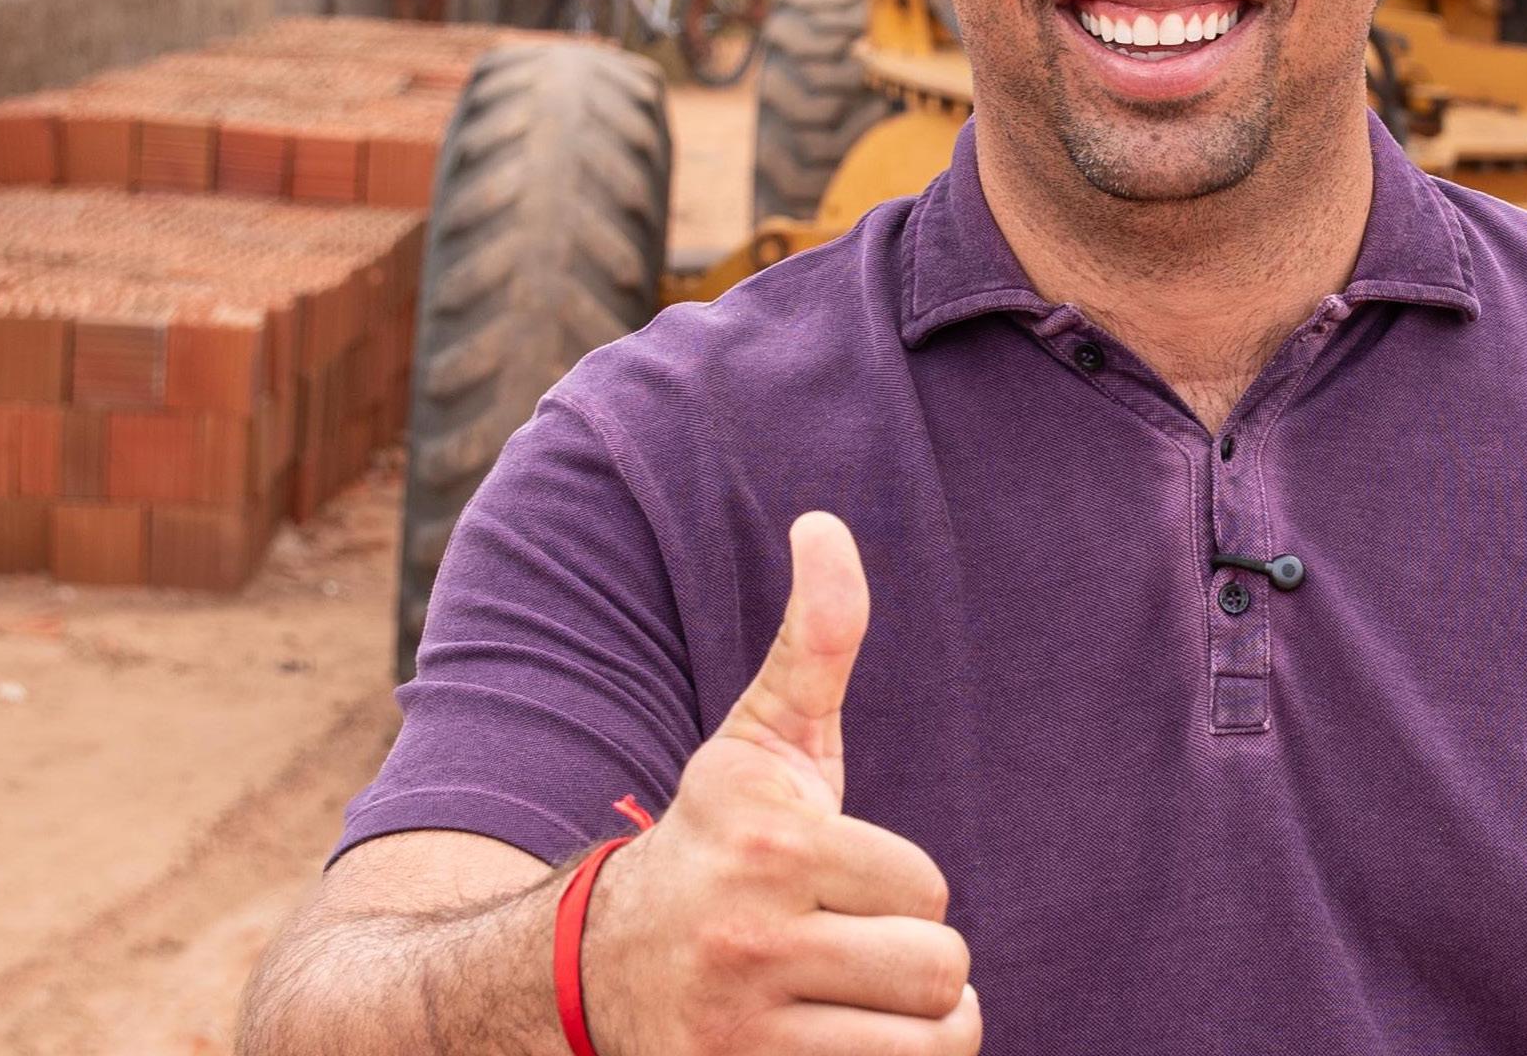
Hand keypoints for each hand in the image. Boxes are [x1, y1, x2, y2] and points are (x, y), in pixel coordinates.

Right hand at [583, 513, 978, 1054]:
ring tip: (857, 1003)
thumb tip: (824, 523)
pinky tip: (834, 1043)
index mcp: (767, 842)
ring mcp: (737, 1030)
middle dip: (915, 964)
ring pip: (927, 1045)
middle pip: (939, 971)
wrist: (587, 965)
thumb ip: (815, 640)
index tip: (839, 882)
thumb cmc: (712, 843)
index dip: (901, 889)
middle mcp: (746, 937)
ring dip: (911, 1030)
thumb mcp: (758, 743)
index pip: (928, 889)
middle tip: (854, 949)